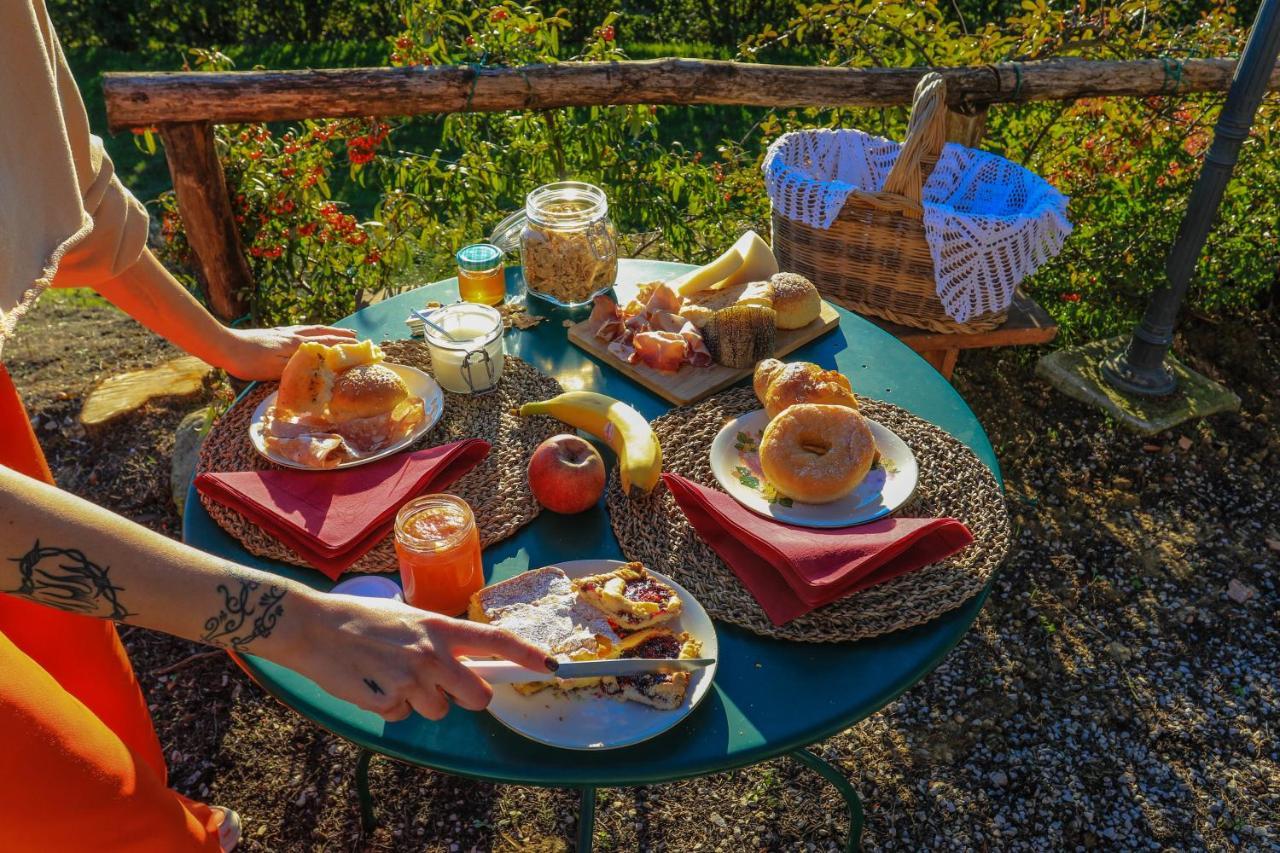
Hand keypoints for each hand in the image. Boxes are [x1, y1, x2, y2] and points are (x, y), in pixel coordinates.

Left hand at [220, 325, 357, 379]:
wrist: (225, 346)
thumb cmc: (250, 362)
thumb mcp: (277, 369)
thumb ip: (299, 365)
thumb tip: (321, 363)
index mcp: (296, 345)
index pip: (325, 344)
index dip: (342, 345)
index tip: (358, 346)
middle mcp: (292, 335)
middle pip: (321, 333)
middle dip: (339, 334)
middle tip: (354, 335)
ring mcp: (282, 333)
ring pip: (310, 329)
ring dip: (327, 330)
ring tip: (337, 331)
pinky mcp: (273, 333)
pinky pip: (299, 329)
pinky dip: (311, 330)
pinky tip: (307, 332)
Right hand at [280, 594, 552, 721]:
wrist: (314, 628)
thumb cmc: (363, 619)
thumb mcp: (409, 616)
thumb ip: (439, 639)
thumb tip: (468, 664)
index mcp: (440, 626)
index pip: (495, 640)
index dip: (526, 654)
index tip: (551, 665)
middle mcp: (431, 653)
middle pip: (477, 695)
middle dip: (469, 697)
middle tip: (446, 685)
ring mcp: (410, 680)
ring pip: (439, 710)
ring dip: (422, 700)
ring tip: (393, 673)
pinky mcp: (387, 702)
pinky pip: (405, 716)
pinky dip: (393, 706)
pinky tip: (374, 683)